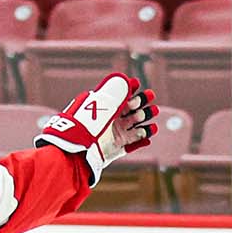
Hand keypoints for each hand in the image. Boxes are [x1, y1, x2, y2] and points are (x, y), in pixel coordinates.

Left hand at [36, 73, 158, 186]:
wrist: (77, 151)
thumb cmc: (87, 125)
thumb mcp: (101, 106)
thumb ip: (116, 93)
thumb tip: (128, 81)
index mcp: (104, 109)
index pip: (120, 97)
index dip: (130, 90)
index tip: (138, 84)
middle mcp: (109, 122)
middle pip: (130, 111)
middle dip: (142, 105)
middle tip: (151, 98)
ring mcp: (113, 135)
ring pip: (134, 127)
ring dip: (146, 123)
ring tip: (154, 120)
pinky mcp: (116, 150)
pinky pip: (132, 144)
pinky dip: (141, 140)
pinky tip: (149, 135)